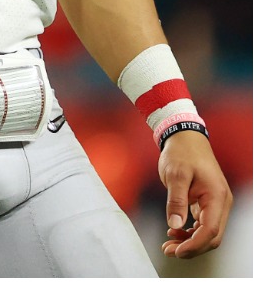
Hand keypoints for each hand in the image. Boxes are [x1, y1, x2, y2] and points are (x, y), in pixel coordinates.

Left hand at [158, 130, 230, 258]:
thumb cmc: (181, 153)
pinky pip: (203, 224)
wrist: (185, 138)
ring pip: (208, 233)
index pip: (210, 230)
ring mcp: (216, 204)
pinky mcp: (208, 203)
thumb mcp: (175, 175)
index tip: (176, 251)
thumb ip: (176, 200)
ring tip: (168, 244)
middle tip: (167, 250)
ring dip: (190, 241)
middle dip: (191, 247)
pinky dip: (191, 232)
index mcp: (217, 196)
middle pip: (212, 236)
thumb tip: (175, 225)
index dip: (194, 245)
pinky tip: (174, 230)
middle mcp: (221, 203)